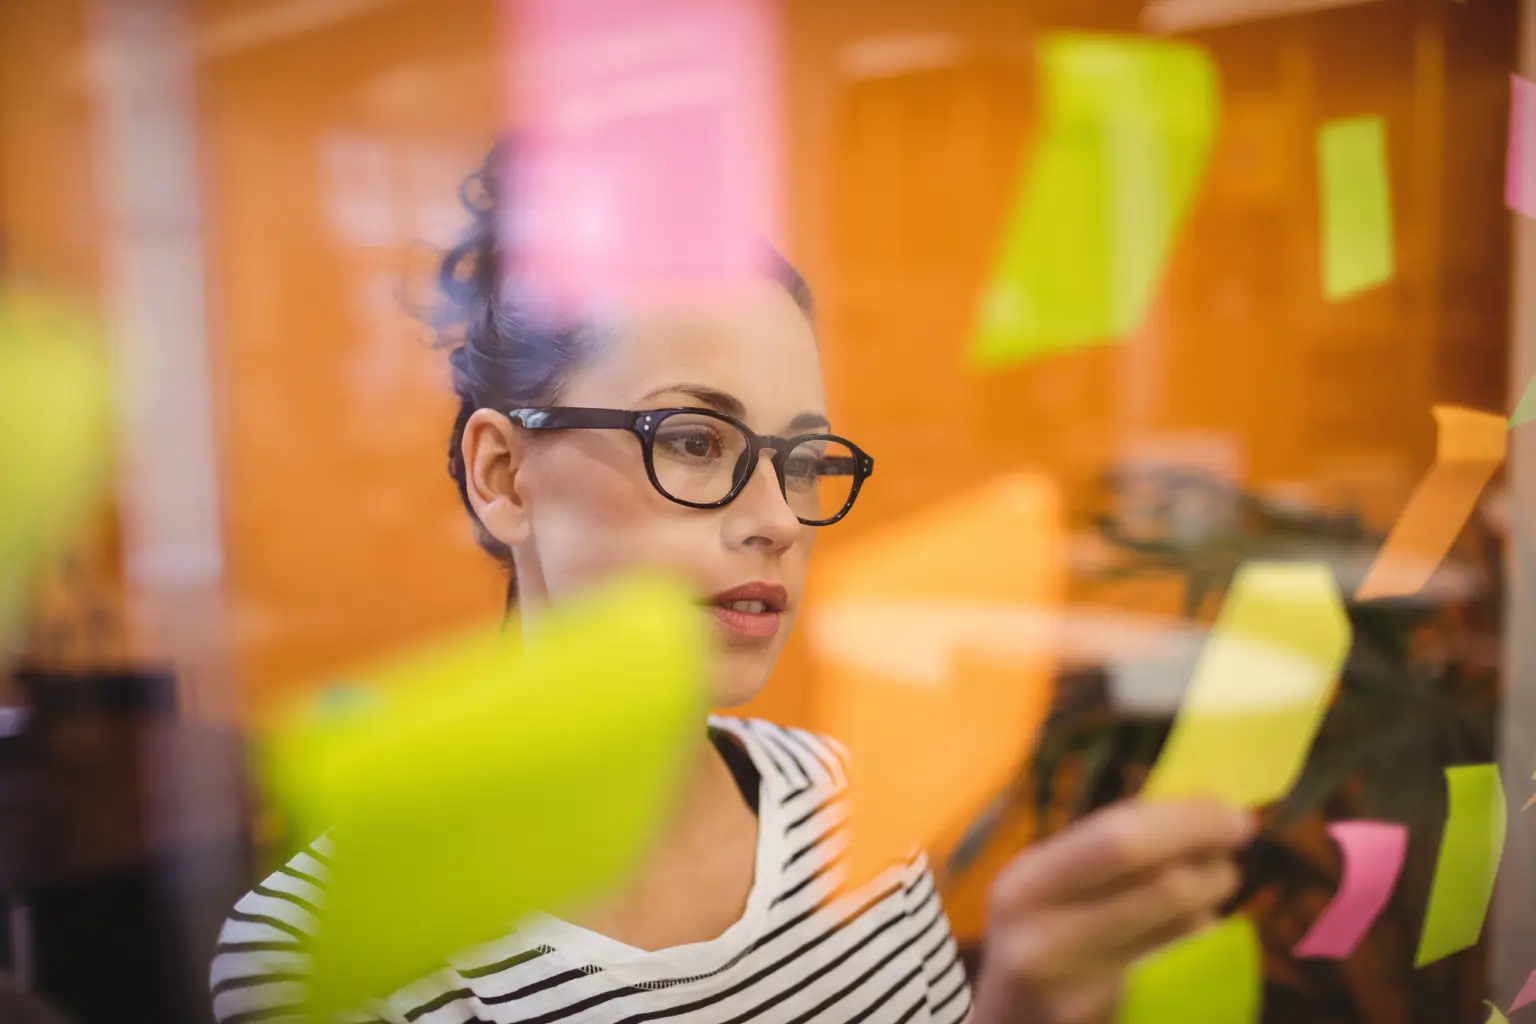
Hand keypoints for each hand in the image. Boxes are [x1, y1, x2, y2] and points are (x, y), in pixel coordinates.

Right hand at [970, 798, 1254, 1023]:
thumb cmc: (1037, 937)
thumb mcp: (1045, 886)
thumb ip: (1101, 848)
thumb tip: (1196, 807)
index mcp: (1025, 885)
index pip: (1119, 838)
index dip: (1189, 822)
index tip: (1233, 813)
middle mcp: (1046, 940)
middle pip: (1165, 888)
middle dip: (1213, 865)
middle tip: (1229, 855)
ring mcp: (1083, 992)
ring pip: (1184, 933)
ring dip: (1210, 907)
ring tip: (1201, 894)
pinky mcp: (1118, 1022)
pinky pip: (1186, 973)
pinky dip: (1200, 947)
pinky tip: (1186, 939)